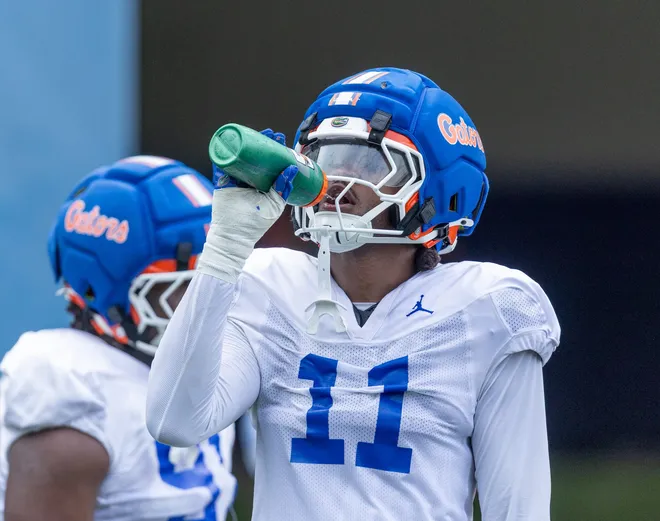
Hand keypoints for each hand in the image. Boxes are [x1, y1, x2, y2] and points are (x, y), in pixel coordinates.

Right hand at [200, 127, 293, 282]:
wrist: (235, 236)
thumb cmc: (255, 224)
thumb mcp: (274, 204)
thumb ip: (283, 188)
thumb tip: (292, 169)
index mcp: (262, 184)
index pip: (269, 163)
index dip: (276, 151)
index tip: (283, 141)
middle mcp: (249, 180)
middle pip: (256, 157)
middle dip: (264, 143)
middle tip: (273, 134)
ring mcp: (235, 180)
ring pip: (241, 157)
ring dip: (247, 144)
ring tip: (257, 133)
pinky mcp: (222, 182)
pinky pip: (222, 164)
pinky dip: (225, 152)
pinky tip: (231, 141)